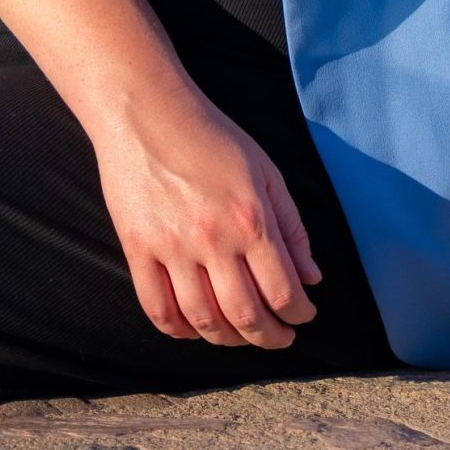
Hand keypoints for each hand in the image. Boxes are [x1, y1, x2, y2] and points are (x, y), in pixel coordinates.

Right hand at [90, 88, 321, 349]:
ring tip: (241, 335)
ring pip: (204, 321)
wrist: (146, 110)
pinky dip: (179, 330)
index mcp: (251, 218)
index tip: (302, 317)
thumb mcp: (265, 170)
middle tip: (279, 338)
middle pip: (246, 316)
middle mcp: (213, 239)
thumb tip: (312, 277)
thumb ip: (291, 227)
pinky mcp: (138, 248)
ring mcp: (171, 247)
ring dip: (228, 339)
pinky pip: (158, 309)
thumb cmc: (210, 135)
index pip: (283, 291)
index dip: (298, 315)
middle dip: (270, 338)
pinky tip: (194, 328)